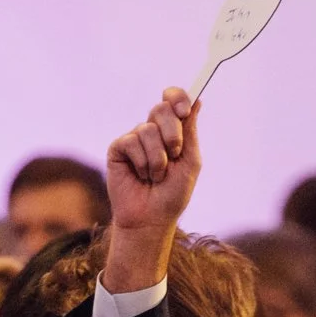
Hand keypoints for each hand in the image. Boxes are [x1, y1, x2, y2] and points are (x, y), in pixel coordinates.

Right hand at [101, 89, 200, 293]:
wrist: (152, 218)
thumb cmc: (173, 194)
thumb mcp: (190, 162)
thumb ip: (190, 132)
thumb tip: (197, 99)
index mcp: (172, 131)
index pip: (173, 100)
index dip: (178, 98)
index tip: (185, 110)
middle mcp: (152, 131)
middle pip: (161, 109)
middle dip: (172, 133)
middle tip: (174, 154)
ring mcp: (134, 139)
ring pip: (147, 130)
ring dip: (158, 158)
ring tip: (156, 176)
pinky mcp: (118, 149)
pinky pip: (131, 142)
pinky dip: (142, 162)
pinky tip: (140, 176)